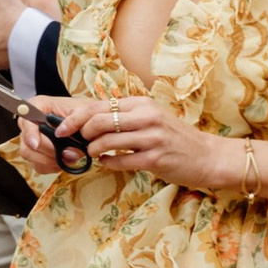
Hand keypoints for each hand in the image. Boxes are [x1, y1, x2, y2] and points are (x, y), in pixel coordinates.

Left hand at [47, 93, 230, 191]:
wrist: (207, 155)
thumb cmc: (173, 138)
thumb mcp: (150, 119)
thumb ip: (123, 118)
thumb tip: (87, 122)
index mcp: (141, 104)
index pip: (98, 106)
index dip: (74, 118)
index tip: (60, 128)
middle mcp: (146, 116)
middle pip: (98, 121)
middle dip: (80, 134)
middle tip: (79, 143)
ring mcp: (151, 137)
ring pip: (106, 141)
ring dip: (93, 150)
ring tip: (94, 154)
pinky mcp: (155, 158)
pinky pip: (120, 161)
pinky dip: (108, 163)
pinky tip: (108, 163)